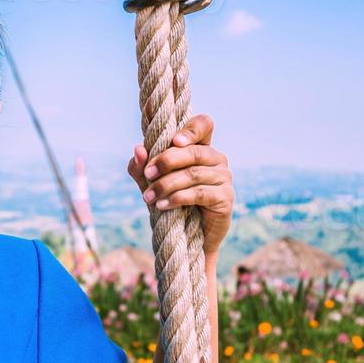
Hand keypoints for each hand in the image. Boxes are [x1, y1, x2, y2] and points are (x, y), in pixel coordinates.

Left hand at [126, 113, 232, 256]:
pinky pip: (200, 193)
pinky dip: (178, 198)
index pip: (205, 125)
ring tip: (148, 197)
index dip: (191, 129)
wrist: (186, 238)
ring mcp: (224, 178)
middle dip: (166, 161)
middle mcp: (216, 159)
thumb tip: (138, 150)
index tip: (173, 141)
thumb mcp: (151, 184)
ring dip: (166, 184)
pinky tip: (162, 205)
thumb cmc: (170, 203)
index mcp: (201, 148)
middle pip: (194, 151)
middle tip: (147, 174)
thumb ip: (142, 167)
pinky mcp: (225, 198)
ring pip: (194, 174)